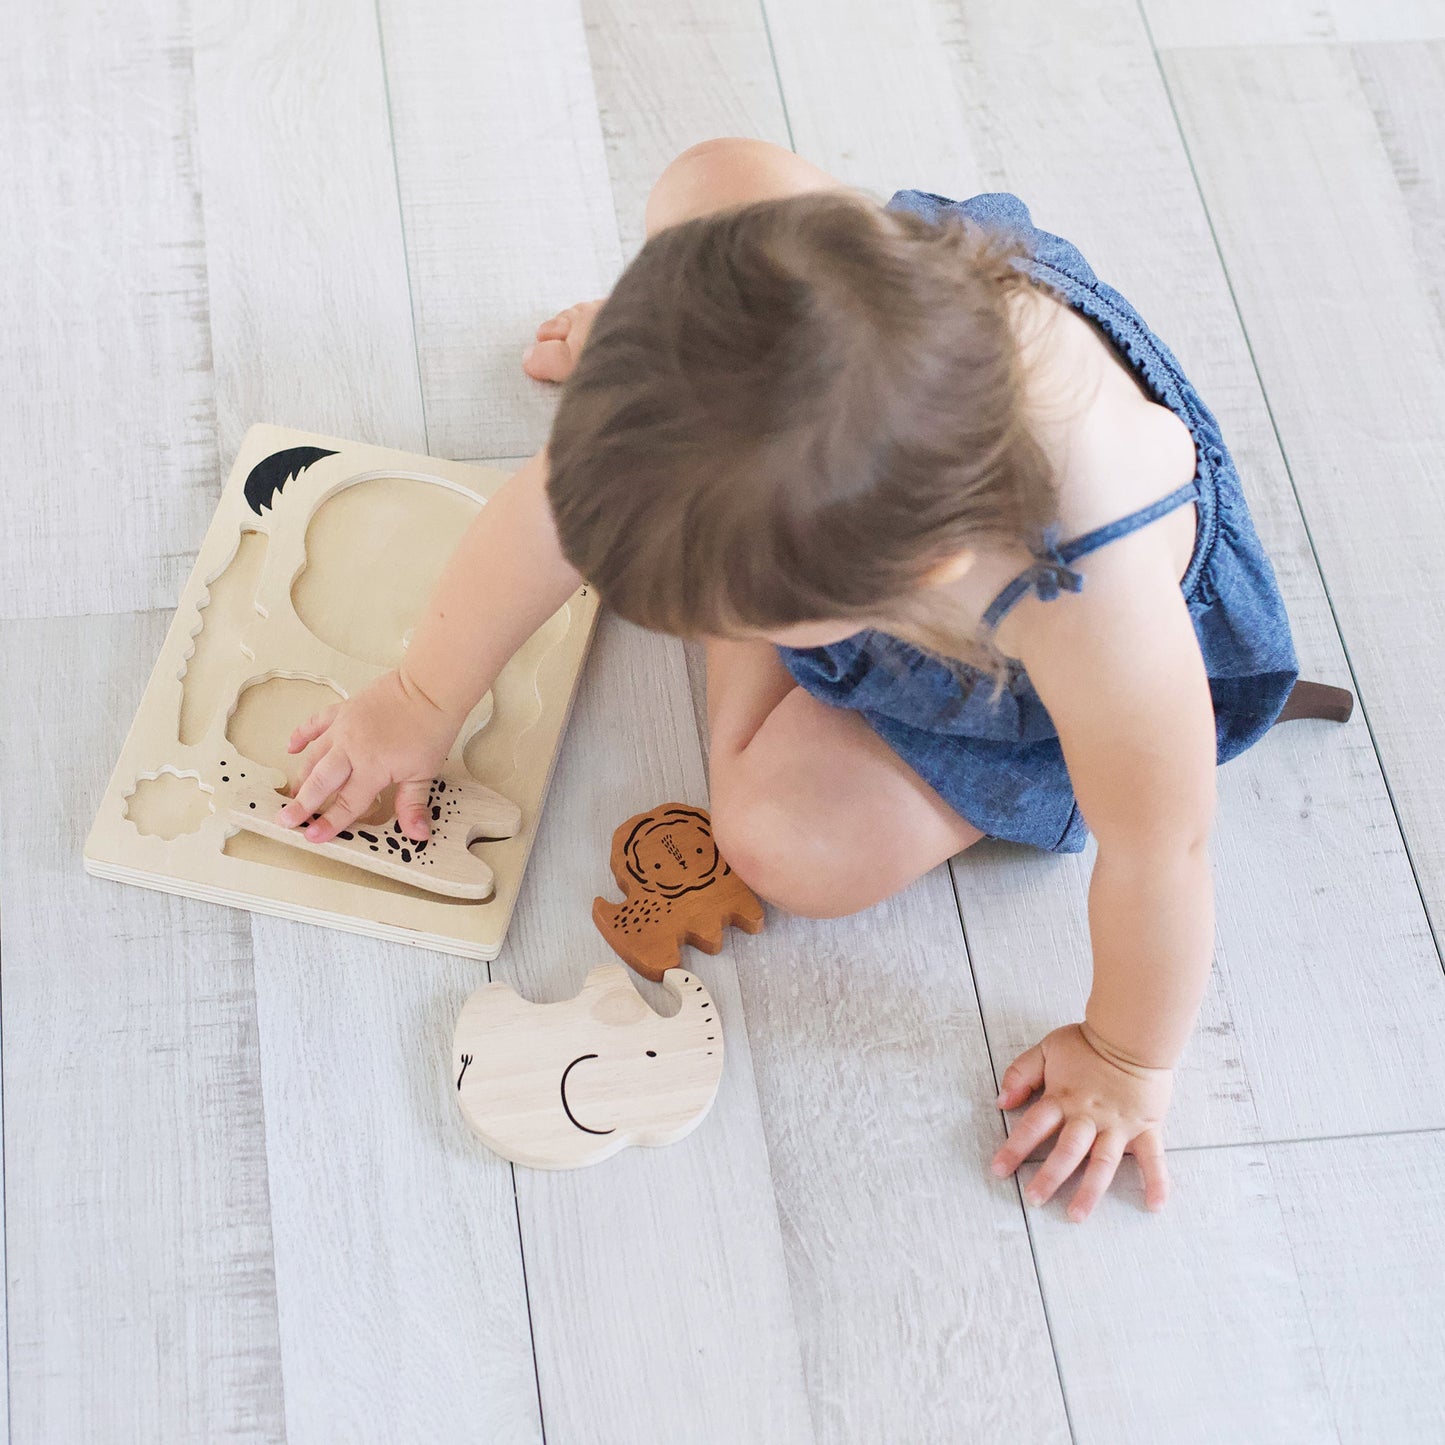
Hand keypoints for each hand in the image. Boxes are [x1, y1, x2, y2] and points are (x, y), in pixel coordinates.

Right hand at [276, 669, 463, 843]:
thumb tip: (417, 834)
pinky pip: (315, 723)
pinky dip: (301, 734)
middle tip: (286, 819)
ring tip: (293, 793)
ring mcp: (344, 728)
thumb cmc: (430, 728)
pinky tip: (292, 747)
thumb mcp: (424, 773)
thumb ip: (413, 804)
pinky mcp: (343, 711)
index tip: (314, 836)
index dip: (330, 822)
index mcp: (372, 768)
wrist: (428, 688)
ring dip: (302, 775)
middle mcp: (351, 749)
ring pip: (314, 756)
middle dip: (303, 803)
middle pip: (321, 782)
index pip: (347, 803)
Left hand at [990, 1023, 1171, 1221]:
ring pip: (1102, 1163)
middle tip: (1034, 1200)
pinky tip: (1154, 1205)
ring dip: (1089, 1191)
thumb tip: (1001, 1101)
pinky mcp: (1145, 1128)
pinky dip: (1157, 1181)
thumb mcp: (1047, 1049)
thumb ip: (1021, 1073)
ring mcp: (1118, 1125)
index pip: (1033, 1126)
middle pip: (1066, 1151)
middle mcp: (1088, 1117)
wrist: (1133, 1034)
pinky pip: (1153, 1158)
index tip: (998, 1171)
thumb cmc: (1089, 1043)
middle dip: (1048, 1177)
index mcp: (1063, 1098)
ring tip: (1076, 1215)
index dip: (1014, 1148)